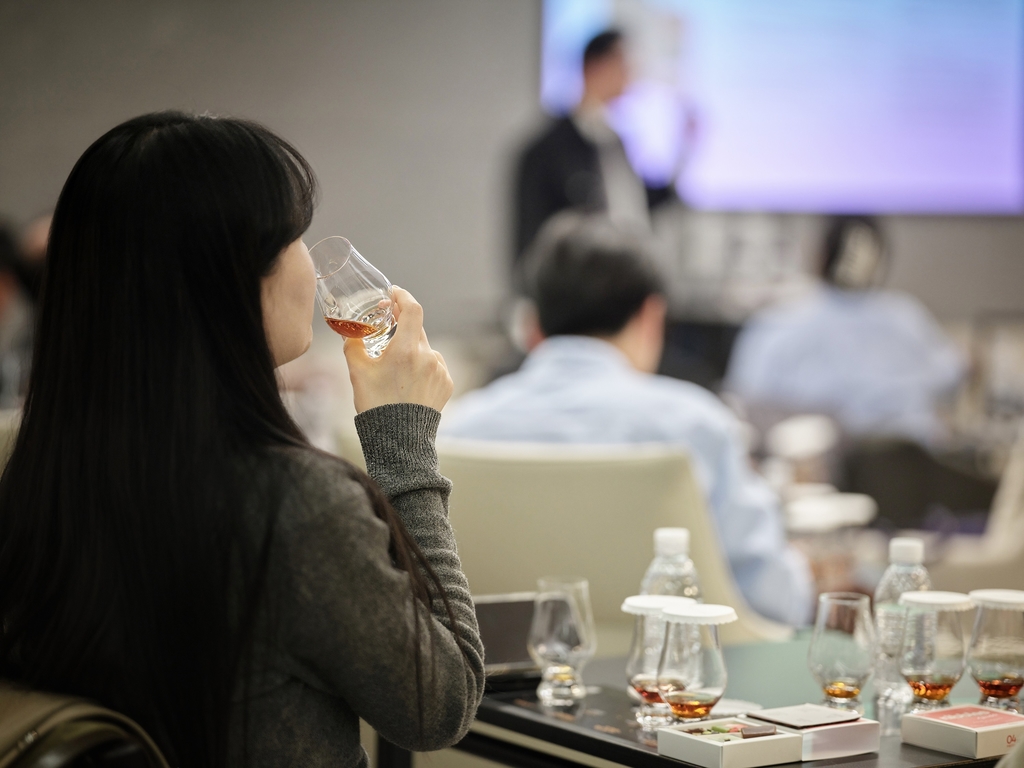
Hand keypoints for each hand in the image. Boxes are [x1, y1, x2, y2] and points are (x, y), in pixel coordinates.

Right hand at [344, 287, 453, 413]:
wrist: (399, 440)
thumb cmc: (376, 406)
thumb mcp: (357, 372)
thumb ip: (353, 344)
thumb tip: (351, 330)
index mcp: (405, 350)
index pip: (412, 309)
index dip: (403, 296)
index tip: (394, 294)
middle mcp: (427, 357)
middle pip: (416, 329)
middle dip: (401, 325)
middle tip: (387, 326)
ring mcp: (440, 370)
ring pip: (424, 349)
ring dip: (411, 350)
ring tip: (395, 368)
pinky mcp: (447, 383)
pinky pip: (434, 366)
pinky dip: (422, 366)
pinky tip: (408, 381)